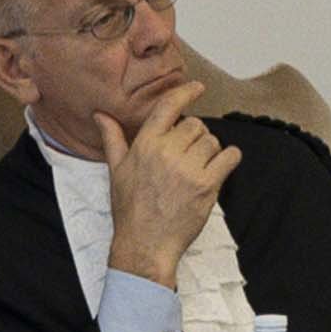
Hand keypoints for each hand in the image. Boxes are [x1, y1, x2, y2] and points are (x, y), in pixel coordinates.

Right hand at [102, 100, 241, 288]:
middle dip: (195, 136)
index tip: (197, 87)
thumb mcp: (116, 170)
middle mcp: (167, 152)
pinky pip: (229, 158)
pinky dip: (229, 158)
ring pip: (212, 141)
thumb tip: (100, 115)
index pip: (169, 107)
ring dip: (210, 150)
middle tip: (187, 156)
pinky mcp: (206, 185)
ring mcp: (188, 169)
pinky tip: (221, 165)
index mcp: (146, 144)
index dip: (186, 92)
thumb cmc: (130, 208)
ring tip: (198, 167)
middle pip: (195, 125)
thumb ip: (112, 138)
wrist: (145, 244)